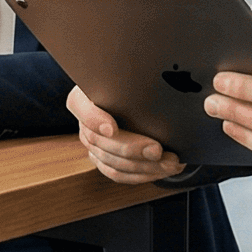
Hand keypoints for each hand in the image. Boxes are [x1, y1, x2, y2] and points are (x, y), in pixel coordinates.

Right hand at [67, 88, 182, 183]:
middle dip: (131, 149)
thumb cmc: (135, 82)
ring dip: (143, 166)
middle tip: (157, 149)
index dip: (95, 120)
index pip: (82, 107)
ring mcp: (93, 144)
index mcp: (85, 96)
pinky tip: (162, 170)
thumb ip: (138, 79)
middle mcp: (85, 122)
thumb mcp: (133, 76)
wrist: (135, 98)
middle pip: (99, 141)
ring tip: (169, 162)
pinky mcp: (103, 160)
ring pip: (111, 162)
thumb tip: (167, 81)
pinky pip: (117, 174)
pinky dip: (142, 175)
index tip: (112, 128)